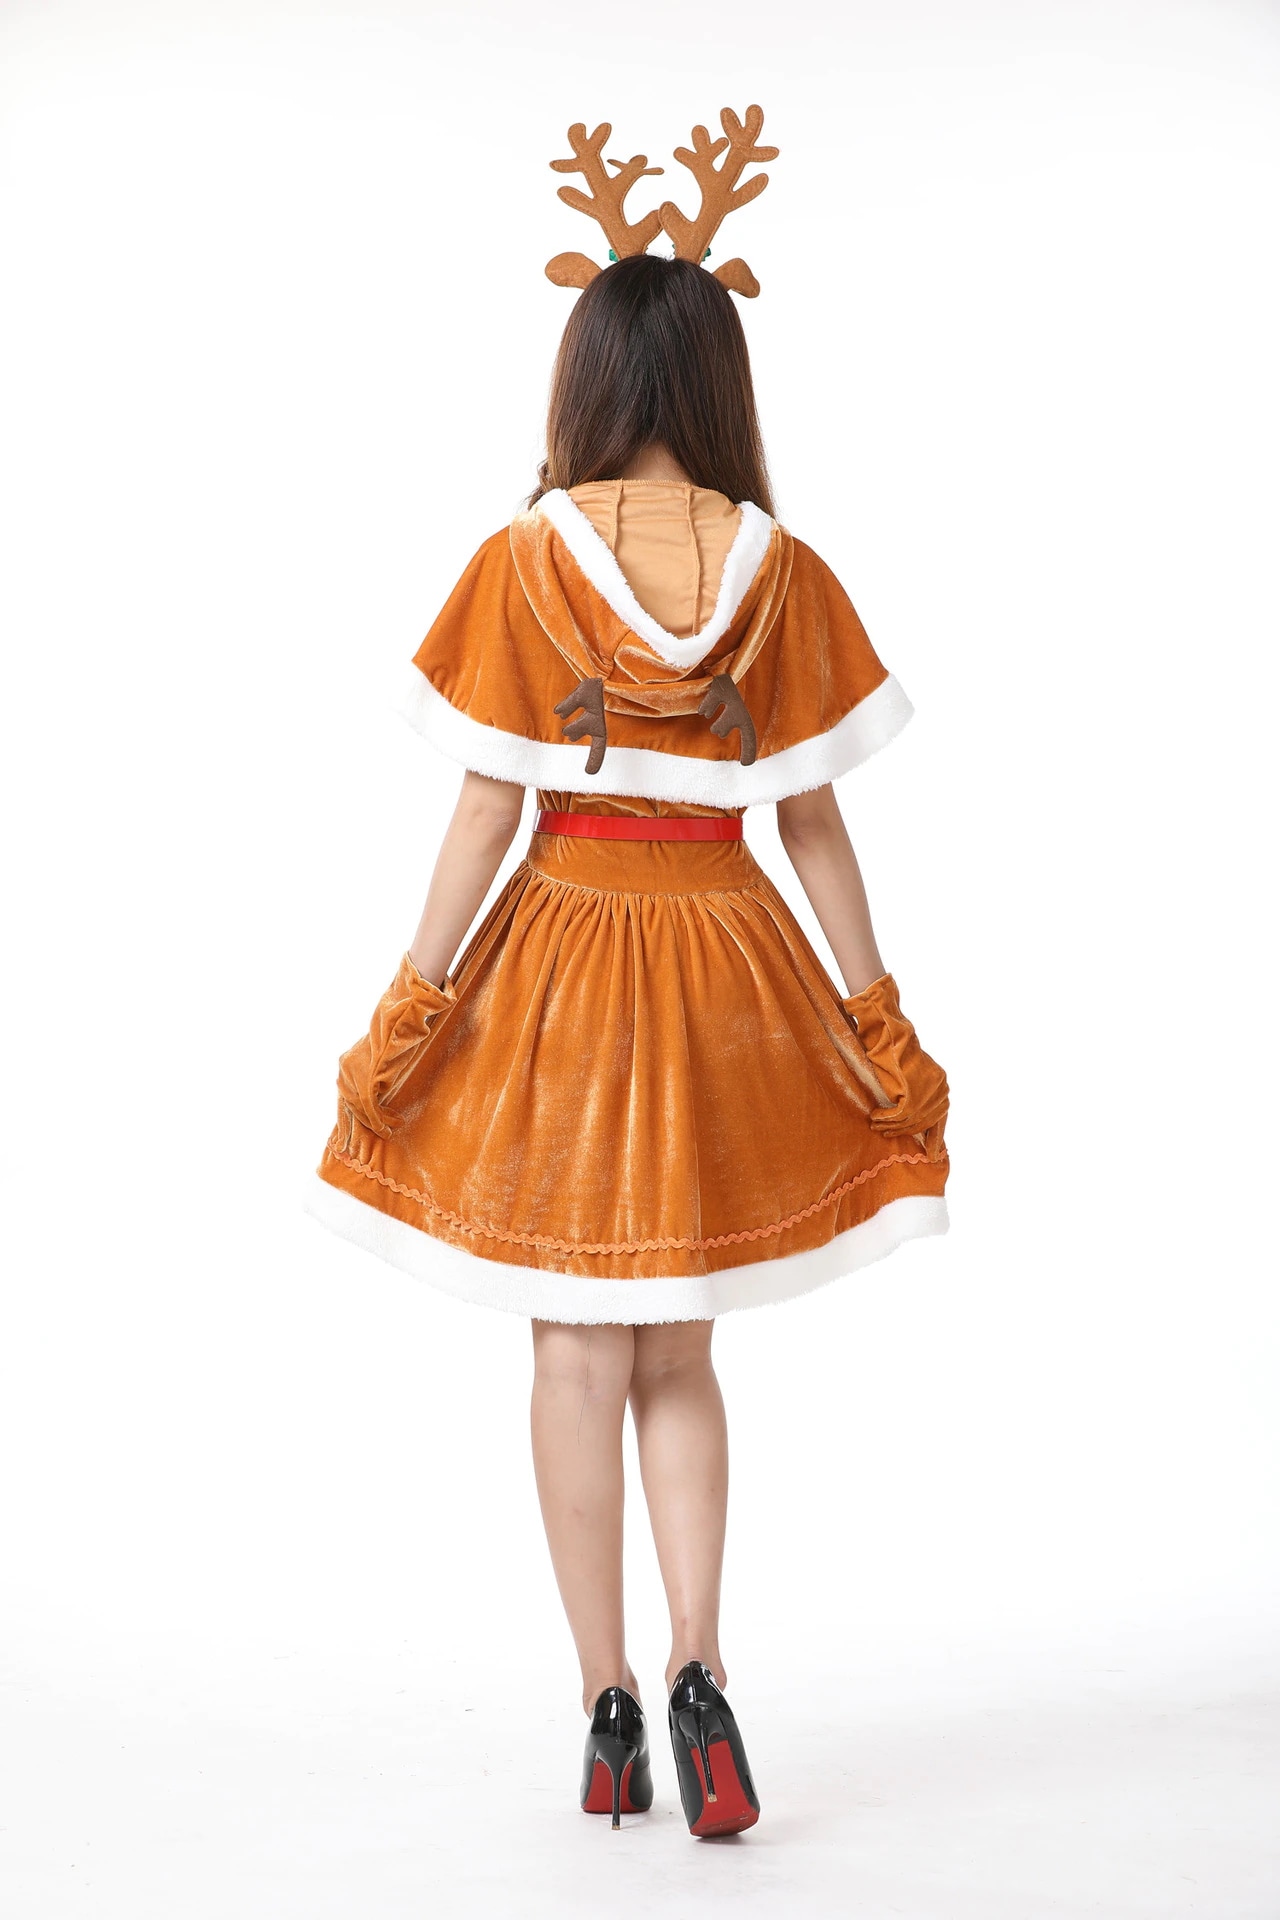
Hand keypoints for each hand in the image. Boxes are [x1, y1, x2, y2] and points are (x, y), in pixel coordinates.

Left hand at [337, 953, 456, 1137]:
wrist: (400, 1019)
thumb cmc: (396, 1034)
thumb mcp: (381, 1057)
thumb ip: (375, 1073)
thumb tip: (380, 1087)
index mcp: (345, 1064)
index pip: (344, 1097)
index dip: (349, 1117)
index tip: (354, 1132)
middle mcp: (344, 1071)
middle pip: (347, 1108)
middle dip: (354, 1128)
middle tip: (363, 1142)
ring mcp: (354, 1076)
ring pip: (359, 1111)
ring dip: (375, 1124)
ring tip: (389, 1129)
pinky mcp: (367, 1081)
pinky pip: (370, 1109)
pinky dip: (381, 1120)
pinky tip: (391, 1126)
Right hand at [841, 972, 948, 1157]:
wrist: (887, 1031)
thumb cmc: (890, 1051)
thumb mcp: (904, 1077)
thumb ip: (911, 1096)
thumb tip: (909, 1122)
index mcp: (942, 1085)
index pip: (941, 1118)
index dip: (935, 1138)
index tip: (933, 1155)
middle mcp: (942, 1088)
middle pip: (923, 1122)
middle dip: (901, 1132)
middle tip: (882, 1132)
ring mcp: (930, 1090)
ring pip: (910, 1121)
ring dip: (890, 1126)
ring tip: (874, 1124)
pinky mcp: (916, 1091)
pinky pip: (901, 1116)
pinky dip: (886, 1119)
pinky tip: (874, 1117)